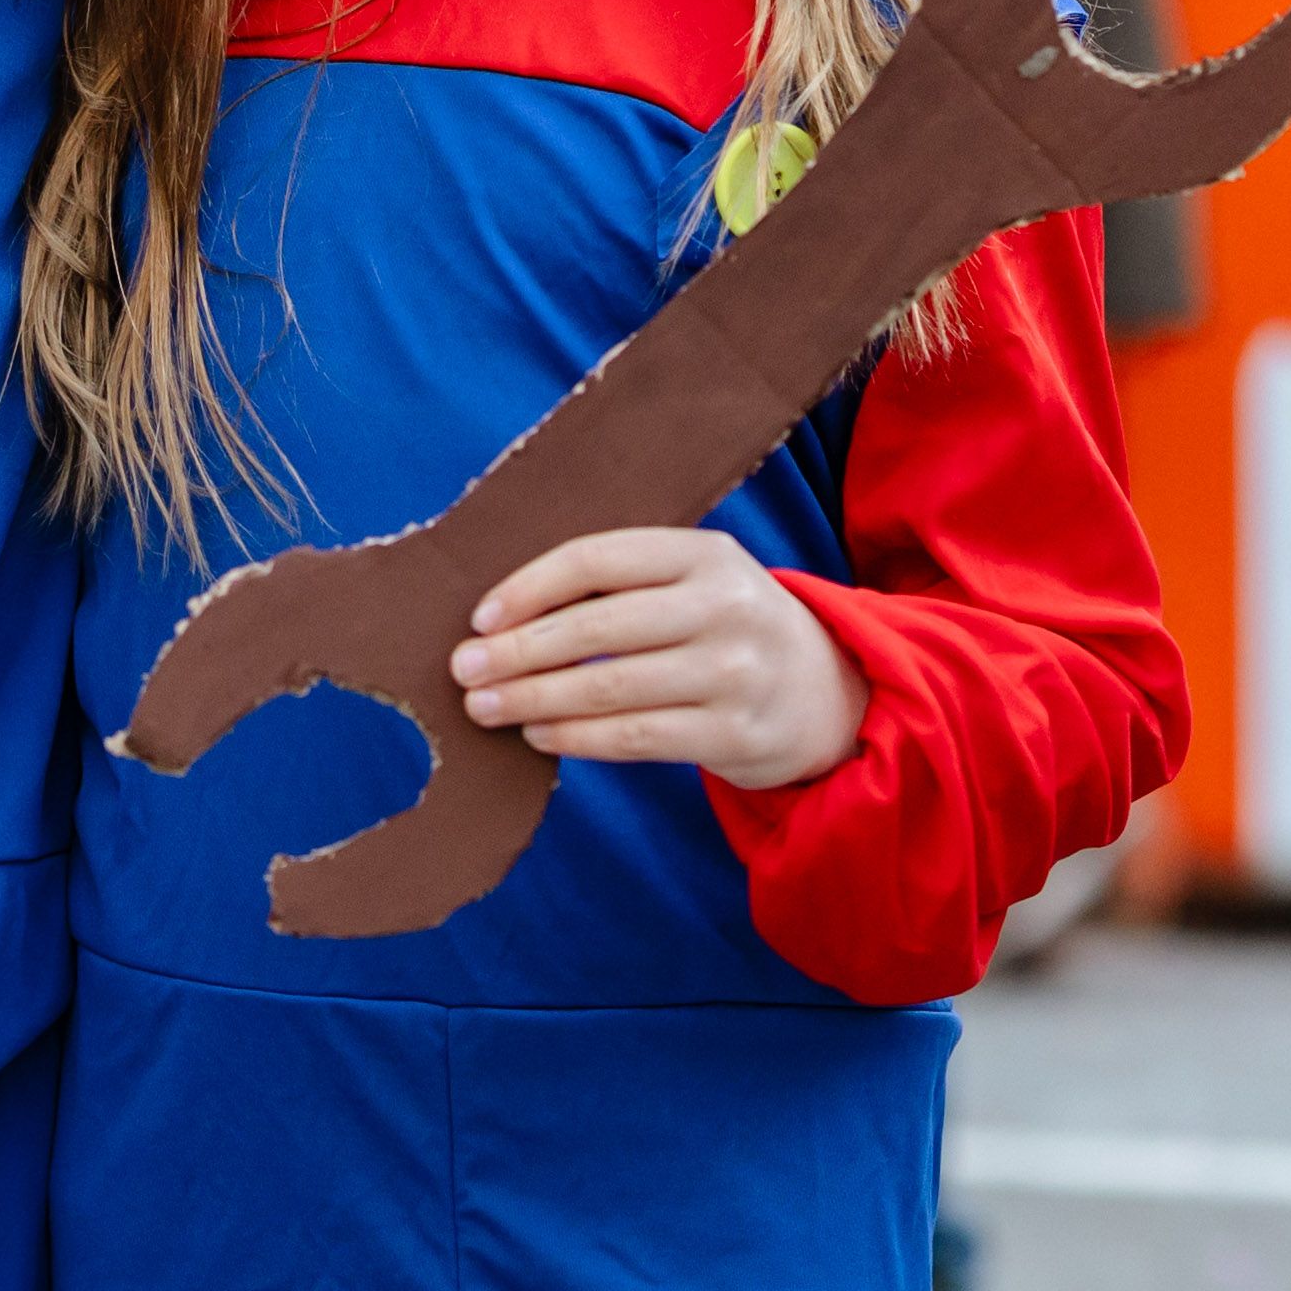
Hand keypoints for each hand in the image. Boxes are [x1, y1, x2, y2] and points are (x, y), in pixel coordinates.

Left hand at [452, 528, 871, 792]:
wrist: (828, 693)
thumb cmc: (728, 629)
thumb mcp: (694, 581)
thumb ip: (620, 583)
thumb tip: (504, 614)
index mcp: (705, 553)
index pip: (596, 560)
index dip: (528, 588)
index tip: (479, 618)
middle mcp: (724, 606)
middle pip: (595, 628)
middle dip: (517, 652)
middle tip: (462, 669)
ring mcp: (734, 672)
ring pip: (607, 687)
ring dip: (532, 699)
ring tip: (484, 706)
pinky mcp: (735, 733)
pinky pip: (634, 737)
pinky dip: (576, 737)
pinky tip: (538, 734)